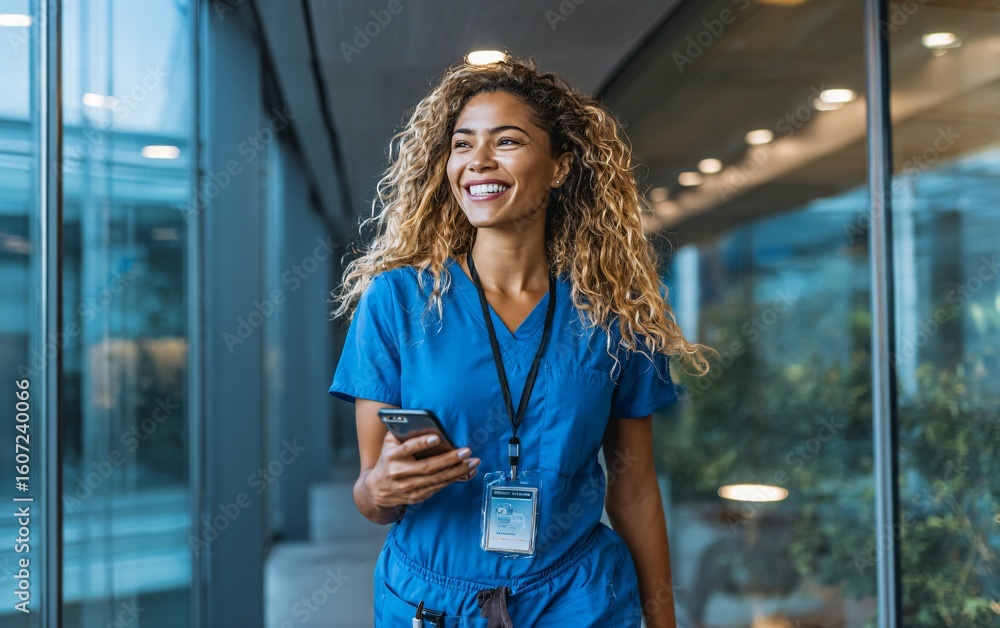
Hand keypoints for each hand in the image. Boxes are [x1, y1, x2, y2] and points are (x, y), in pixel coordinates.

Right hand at [364, 432, 479, 507]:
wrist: (376, 490)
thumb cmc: (388, 460)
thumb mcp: (389, 444)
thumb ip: (401, 432)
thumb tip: (422, 421)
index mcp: (392, 456)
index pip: (408, 448)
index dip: (422, 443)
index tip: (437, 438)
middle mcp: (399, 473)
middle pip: (428, 466)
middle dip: (450, 459)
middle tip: (466, 451)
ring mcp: (409, 487)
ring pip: (437, 479)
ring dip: (458, 471)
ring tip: (473, 462)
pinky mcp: (417, 496)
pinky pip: (439, 487)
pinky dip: (455, 480)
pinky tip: (467, 472)